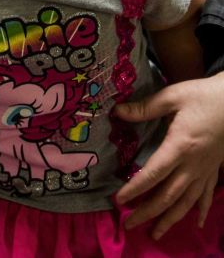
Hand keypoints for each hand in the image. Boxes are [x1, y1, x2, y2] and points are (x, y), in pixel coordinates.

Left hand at [114, 73, 223, 238]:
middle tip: (129, 225)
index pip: (153, 174)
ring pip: (187, 201)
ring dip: (170, 219)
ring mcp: (206, 169)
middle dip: (148, 212)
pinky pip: (207, 194)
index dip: (135, 189)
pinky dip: (200, 210)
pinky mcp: (215, 169)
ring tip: (156, 234)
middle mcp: (193, 164)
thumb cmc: (204, 96)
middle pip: (168, 195)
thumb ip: (144, 108)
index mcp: (180, 147)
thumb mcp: (172, 96)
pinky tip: (195, 223)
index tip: (119, 201)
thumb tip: (116, 112)